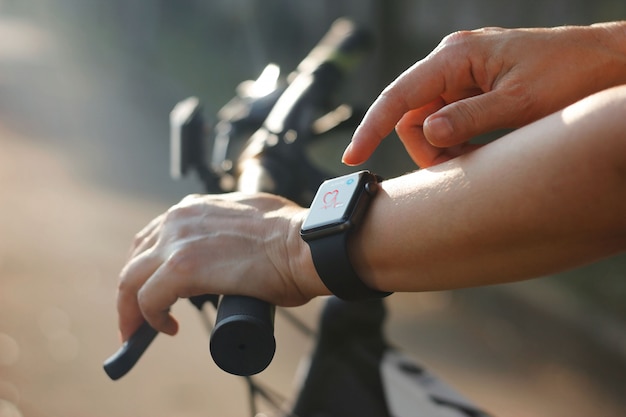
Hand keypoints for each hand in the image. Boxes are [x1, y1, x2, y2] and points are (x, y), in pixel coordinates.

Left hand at [116, 192, 320, 340]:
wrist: (306, 243)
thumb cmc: (292, 236)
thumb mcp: (251, 218)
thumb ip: (232, 229)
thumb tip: (236, 250)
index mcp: (195, 208)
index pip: (155, 236)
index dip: (148, 267)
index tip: (151, 287)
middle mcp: (179, 219)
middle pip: (136, 257)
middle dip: (132, 289)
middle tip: (139, 315)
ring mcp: (178, 242)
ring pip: (132, 279)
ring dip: (131, 309)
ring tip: (141, 331)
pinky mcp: (182, 268)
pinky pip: (148, 299)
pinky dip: (150, 319)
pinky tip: (166, 329)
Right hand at [343, 23, 625, 167]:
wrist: (609, 63)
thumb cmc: (572, 75)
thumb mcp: (521, 103)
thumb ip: (470, 118)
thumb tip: (427, 133)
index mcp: (457, 56)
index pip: (399, 95)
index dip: (371, 128)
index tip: (352, 157)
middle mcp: (453, 62)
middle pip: (411, 114)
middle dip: (426, 147)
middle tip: (458, 168)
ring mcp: (463, 75)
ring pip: (428, 121)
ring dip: (444, 148)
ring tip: (479, 156)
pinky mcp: (474, 88)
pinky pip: (448, 120)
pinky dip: (457, 141)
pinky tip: (482, 147)